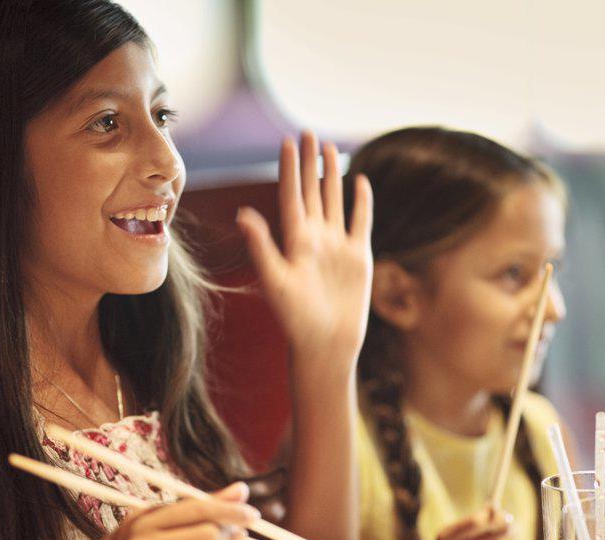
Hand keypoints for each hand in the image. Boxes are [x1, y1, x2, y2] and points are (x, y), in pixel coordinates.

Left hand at [236, 131, 372, 364]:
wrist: (326, 343)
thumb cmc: (296, 318)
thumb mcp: (276, 280)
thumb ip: (261, 245)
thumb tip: (243, 214)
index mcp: (294, 241)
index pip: (291, 196)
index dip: (289, 169)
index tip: (287, 141)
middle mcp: (315, 238)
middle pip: (312, 191)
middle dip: (309, 162)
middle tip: (307, 132)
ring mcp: (337, 245)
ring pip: (334, 200)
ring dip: (331, 175)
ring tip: (328, 147)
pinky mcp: (358, 257)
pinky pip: (361, 221)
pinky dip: (361, 201)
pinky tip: (360, 182)